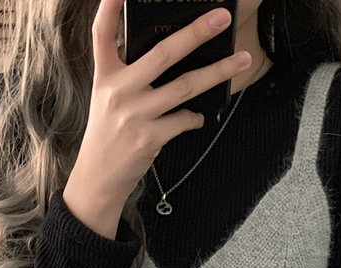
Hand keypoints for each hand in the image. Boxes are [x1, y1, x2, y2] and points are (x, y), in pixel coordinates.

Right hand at [78, 0, 252, 203]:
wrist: (98, 177)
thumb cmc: (109, 133)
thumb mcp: (107, 98)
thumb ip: (129, 74)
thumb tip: (172, 53)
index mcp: (105, 75)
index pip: (103, 33)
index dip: (110, 6)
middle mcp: (118, 90)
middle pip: (162, 53)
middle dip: (196, 33)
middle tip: (222, 17)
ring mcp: (135, 114)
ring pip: (185, 86)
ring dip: (217, 72)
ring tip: (242, 60)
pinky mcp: (149, 137)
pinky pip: (184, 119)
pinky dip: (195, 118)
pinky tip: (196, 118)